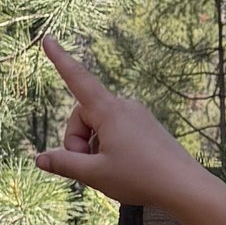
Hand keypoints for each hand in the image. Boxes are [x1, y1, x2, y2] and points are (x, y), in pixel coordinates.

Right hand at [34, 37, 202, 211]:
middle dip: (78, 140)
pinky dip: (109, 146)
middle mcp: (124, 106)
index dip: (59, 59)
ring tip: (111, 171)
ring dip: (94, 146)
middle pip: (83, 115)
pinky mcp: (146, 126)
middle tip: (90, 168)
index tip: (48, 38)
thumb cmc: (140, 178)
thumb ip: (64, 163)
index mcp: (110, 111)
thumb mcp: (94, 174)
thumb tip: (40, 159)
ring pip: (99, 126)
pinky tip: (124, 167)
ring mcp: (137, 115)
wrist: (185, 186)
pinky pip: (116, 130)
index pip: (78, 79)